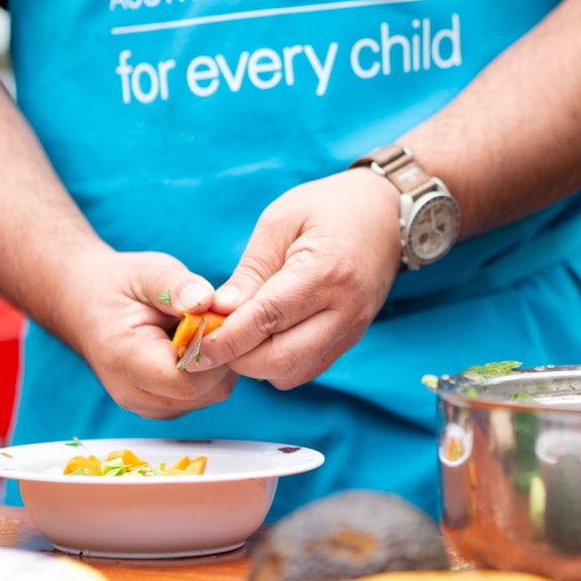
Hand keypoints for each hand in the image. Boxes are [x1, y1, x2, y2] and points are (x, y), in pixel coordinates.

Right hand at [56, 249, 240, 419]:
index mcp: (126, 361)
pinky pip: (202, 395)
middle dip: (223, 355)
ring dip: (219, 363)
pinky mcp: (161, 406)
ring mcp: (148, 405)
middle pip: (204, 391)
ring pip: (209, 395)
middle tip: (218, 317)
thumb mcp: (146, 272)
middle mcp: (135, 394)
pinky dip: (210, 371)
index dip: (215, 350)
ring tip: (204, 327)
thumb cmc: (116, 286)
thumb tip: (207, 300)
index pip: (187, 380)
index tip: (219, 317)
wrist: (85, 305)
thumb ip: (177, 286)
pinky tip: (197, 343)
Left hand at [197, 168, 400, 388]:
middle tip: (209, 340)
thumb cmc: (328, 208)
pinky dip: (277, 364)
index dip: (226, 338)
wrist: (386, 214)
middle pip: (280, 359)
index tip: (193, 344)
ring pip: (292, 373)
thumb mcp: (280, 222)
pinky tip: (261, 339)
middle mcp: (345, 310)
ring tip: (235, 336)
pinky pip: (306, 369)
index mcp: (326, 272)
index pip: (266, 320)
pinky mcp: (350, 340)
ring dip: (256, 365)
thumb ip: (251, 271)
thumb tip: (219, 311)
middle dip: (237, 358)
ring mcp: (352, 330)